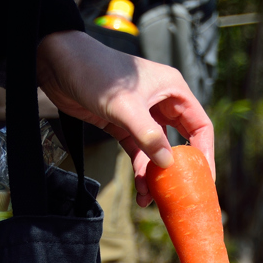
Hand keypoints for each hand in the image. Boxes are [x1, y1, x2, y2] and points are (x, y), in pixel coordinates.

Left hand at [36, 30, 214, 205]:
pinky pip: (139, 153)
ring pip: (157, 152)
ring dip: (155, 176)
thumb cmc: (94, 72)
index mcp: (172, 90)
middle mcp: (162, 102)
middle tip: (178, 194)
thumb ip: (147, 135)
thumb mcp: (125, 105)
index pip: (200, 126)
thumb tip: (167, 164)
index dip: (205, 154)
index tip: (204, 179)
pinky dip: (140, 171)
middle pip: (181, 144)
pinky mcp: (124, 125)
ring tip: (149, 198)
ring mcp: (143, 115)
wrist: (57, 64)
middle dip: (178, 171)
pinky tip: (140, 190)